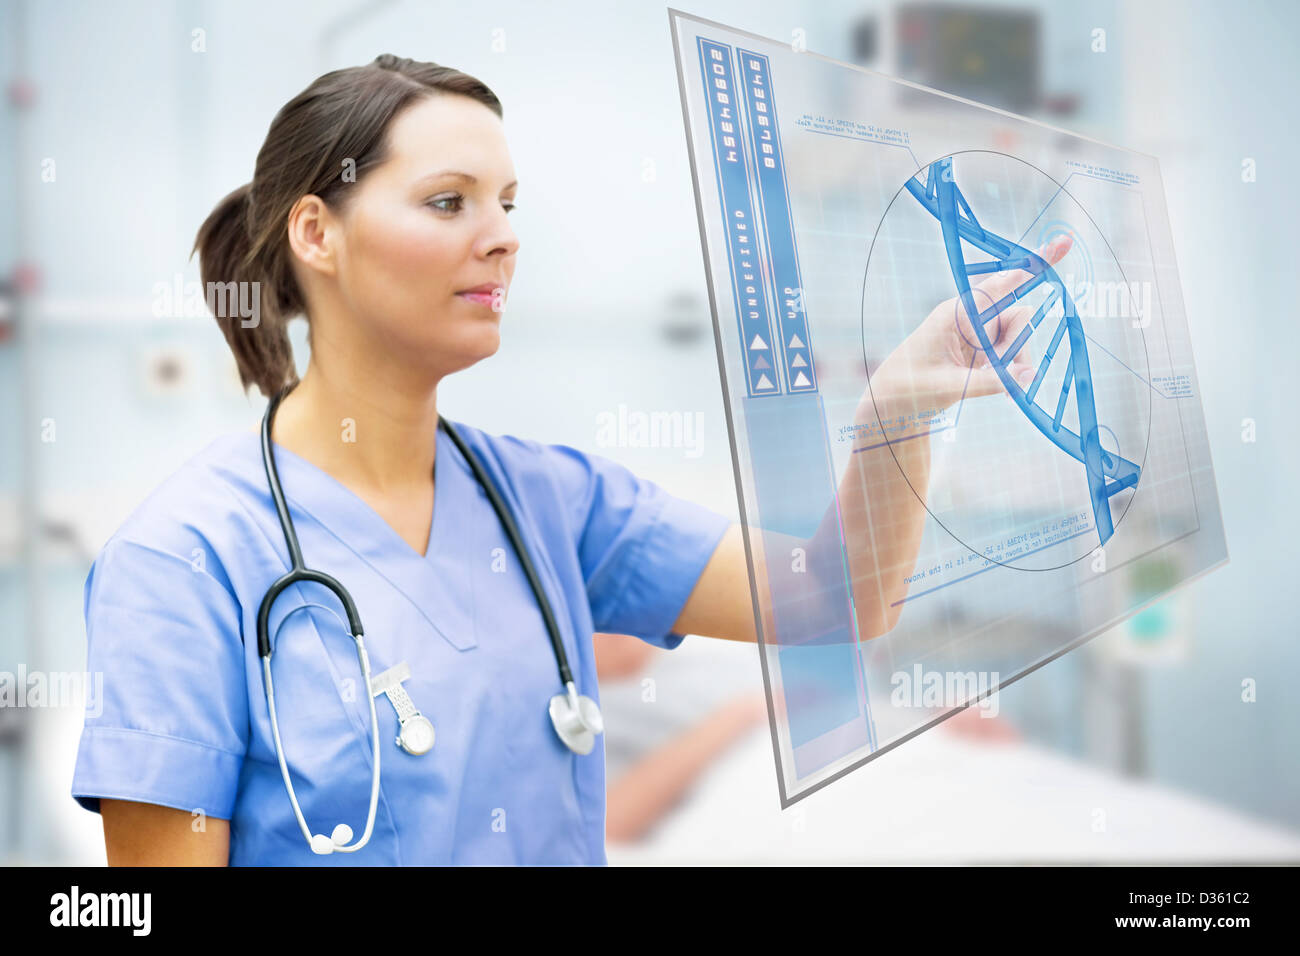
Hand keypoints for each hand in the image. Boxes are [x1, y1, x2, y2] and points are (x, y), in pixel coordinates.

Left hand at [863, 234, 1073, 425]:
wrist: (893, 401)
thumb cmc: (909, 388)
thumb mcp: (948, 387)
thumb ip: (989, 382)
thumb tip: (1030, 375)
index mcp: (956, 313)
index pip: (1000, 284)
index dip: (1033, 265)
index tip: (1062, 243)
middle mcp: (970, 317)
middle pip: (1019, 317)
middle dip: (1018, 347)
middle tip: (1003, 375)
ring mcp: (978, 333)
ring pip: (1018, 338)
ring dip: (1013, 363)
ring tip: (991, 386)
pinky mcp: (982, 350)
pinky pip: (1010, 354)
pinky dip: (1011, 372)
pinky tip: (1001, 390)